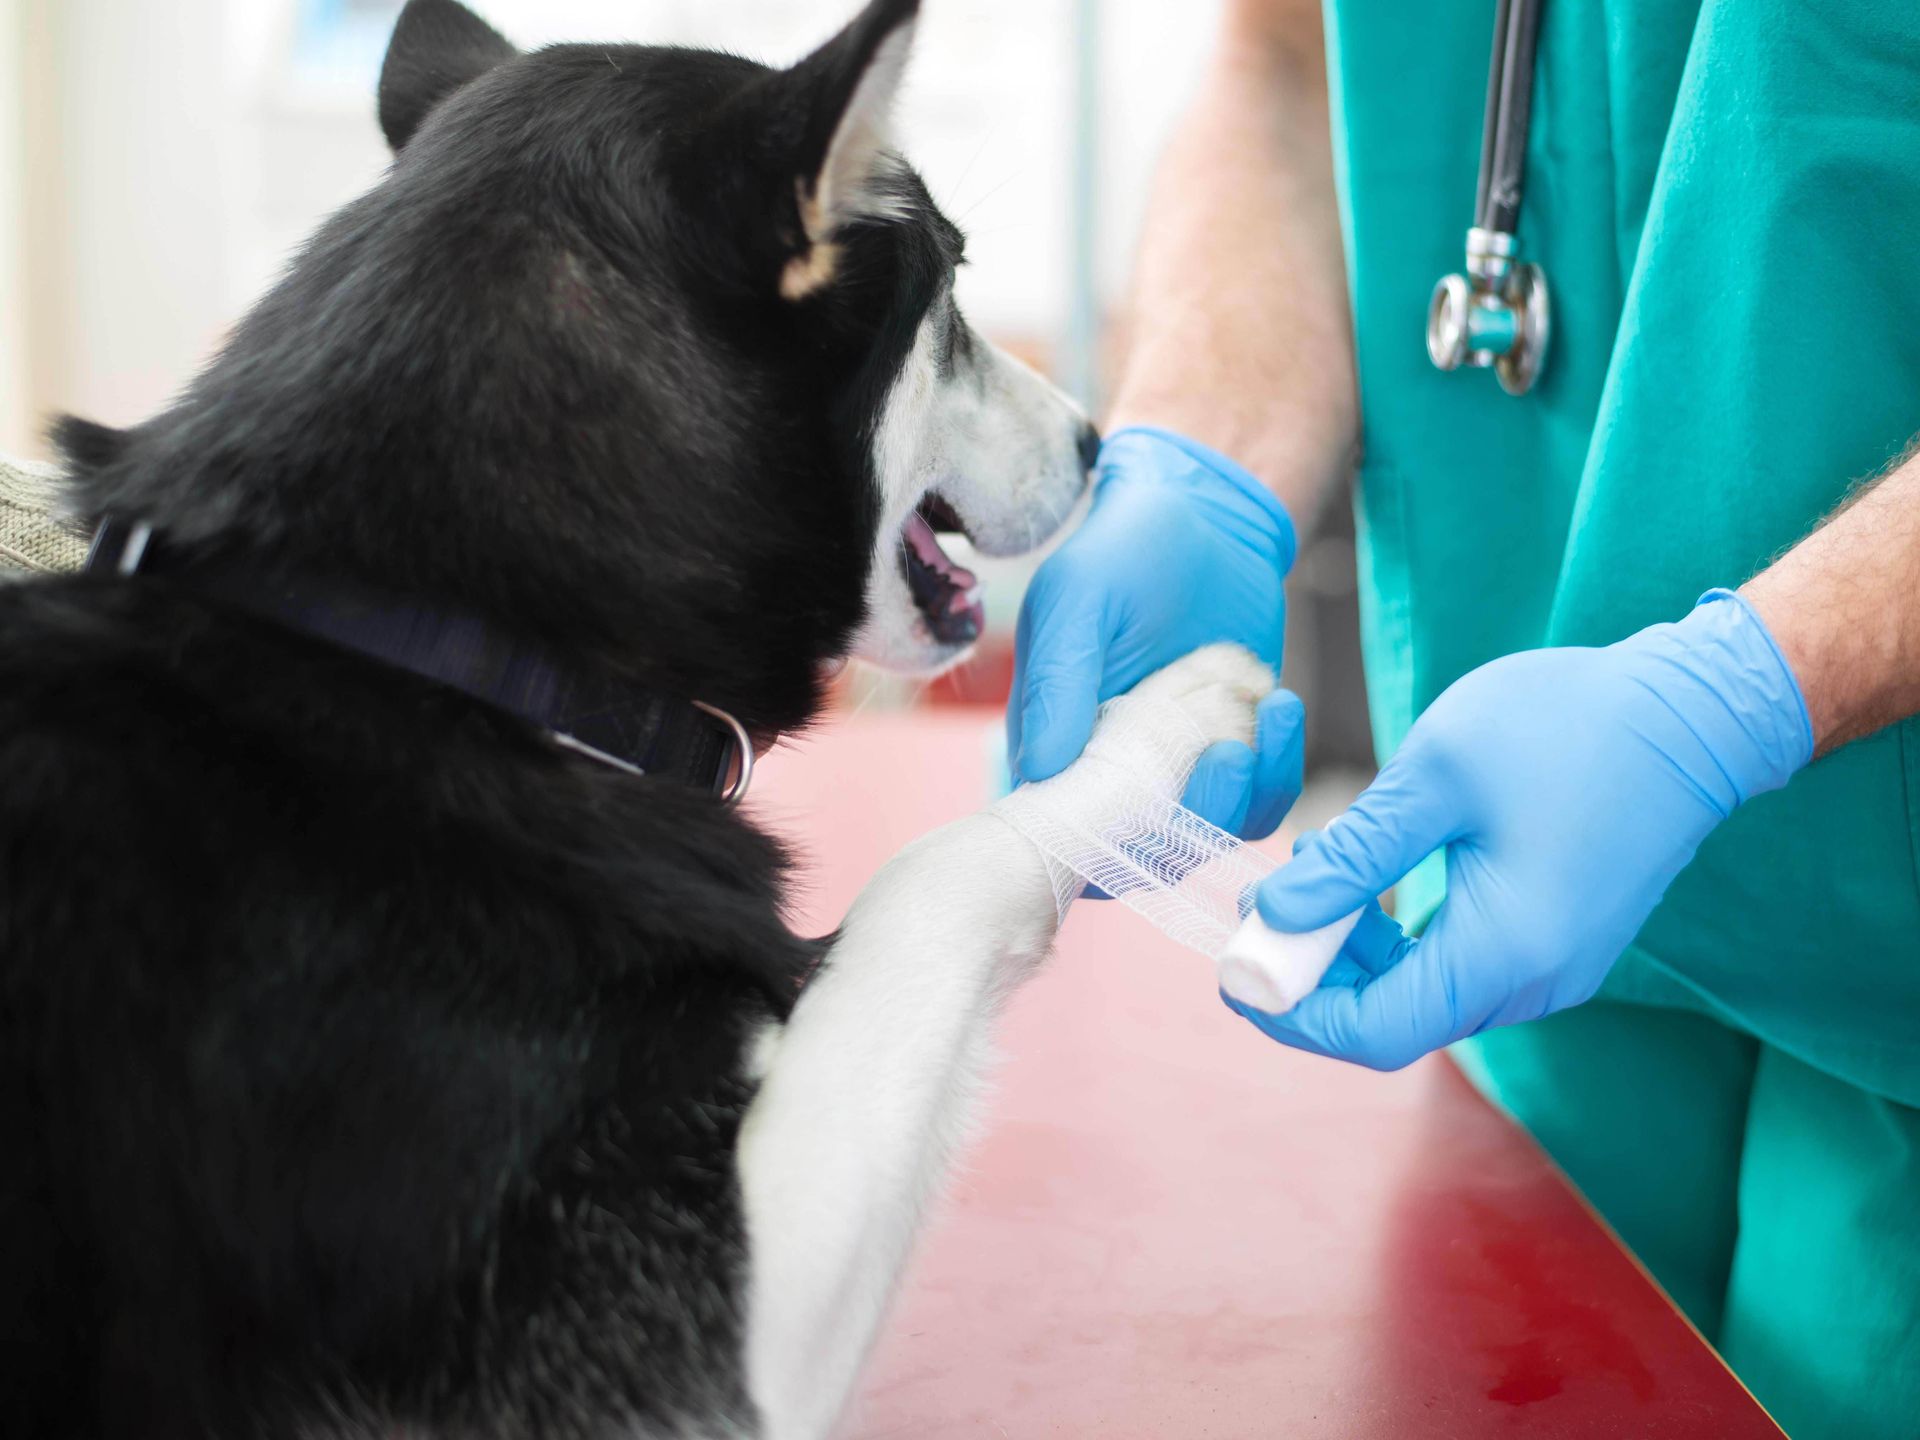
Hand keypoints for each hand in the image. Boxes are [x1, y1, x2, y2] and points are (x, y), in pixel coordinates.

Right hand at [1009, 427, 1302, 838]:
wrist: (1204, 517)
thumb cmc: (1121, 550)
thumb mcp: (1077, 599)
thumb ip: (1057, 681)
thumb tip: (1042, 770)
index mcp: (1051, 749)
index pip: (1065, 835)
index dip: (1105, 847)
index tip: (1154, 805)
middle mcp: (1111, 776)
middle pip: (1149, 853)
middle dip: (1198, 816)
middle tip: (1229, 751)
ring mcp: (1177, 773)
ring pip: (1213, 834)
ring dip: (1250, 790)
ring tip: (1269, 706)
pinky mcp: (1236, 758)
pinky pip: (1261, 801)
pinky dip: (1279, 768)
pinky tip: (1280, 704)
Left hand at [1227, 592, 1813, 1069]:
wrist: (1694, 712)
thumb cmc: (1568, 727)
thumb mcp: (1436, 778)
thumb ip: (1352, 858)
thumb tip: (1272, 913)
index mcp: (1504, 952)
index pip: (1372, 1032)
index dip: (1292, 1012)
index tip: (1236, 967)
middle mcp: (1533, 981)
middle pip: (1393, 1020)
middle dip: (1314, 974)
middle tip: (1258, 907)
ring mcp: (1550, 966)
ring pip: (1422, 993)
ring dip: (1352, 949)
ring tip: (1308, 871)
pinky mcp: (1553, 941)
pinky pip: (1456, 965)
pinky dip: (1396, 934)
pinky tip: (1363, 872)